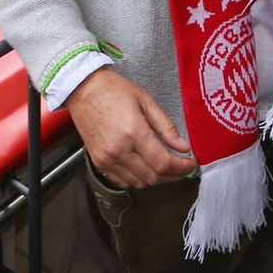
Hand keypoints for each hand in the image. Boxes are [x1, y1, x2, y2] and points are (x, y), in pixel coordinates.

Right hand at [65, 68, 194, 187]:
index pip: (163, 163)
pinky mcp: (98, 162)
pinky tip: (145, 169)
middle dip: (172, 176)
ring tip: (166, 168)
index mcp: (133, 132)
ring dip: (156, 180)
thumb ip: (166, 126)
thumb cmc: (113, 89)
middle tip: (182, 168)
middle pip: (153, 178)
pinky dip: (138, 180)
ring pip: (139, 183)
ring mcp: (107, 159)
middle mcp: (119, 150)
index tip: (190, 163)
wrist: (83, 89)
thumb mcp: (145, 100)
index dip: (181, 168)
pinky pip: (123, 182)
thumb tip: (183, 146)